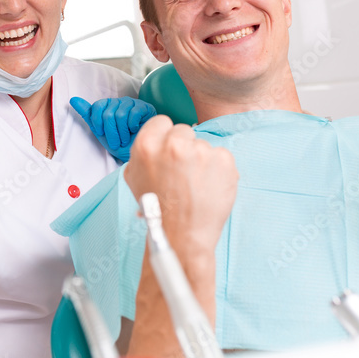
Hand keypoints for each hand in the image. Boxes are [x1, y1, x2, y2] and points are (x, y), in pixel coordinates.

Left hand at [70, 96, 156, 161]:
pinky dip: (132, 127)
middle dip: (111, 132)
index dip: (98, 122)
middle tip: (116, 141)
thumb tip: (72, 99)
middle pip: (108, 113)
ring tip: (125, 139)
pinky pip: (133, 115)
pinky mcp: (145, 108)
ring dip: (122, 133)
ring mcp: (133, 103)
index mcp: (108, 104)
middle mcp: (120, 101)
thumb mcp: (100, 130)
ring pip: (120, 115)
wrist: (136, 152)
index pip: (97, 106)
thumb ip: (88, 114)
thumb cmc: (118, 141)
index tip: (101, 133)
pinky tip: (134, 130)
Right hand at [123, 115, 237, 253]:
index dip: (165, 137)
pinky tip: (209, 187)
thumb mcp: (134, 177)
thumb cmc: (157, 210)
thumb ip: (143, 153)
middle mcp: (174, 144)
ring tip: (196, 185)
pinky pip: (221, 156)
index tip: (169, 151)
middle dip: (184, 147)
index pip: (162, 122)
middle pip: (184, 131)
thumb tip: (156, 140)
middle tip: (182, 172)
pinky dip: (218, 170)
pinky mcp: (224, 161)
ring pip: (203, 145)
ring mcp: (201, 152)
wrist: (182, 236)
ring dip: (202, 160)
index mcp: (148, 145)